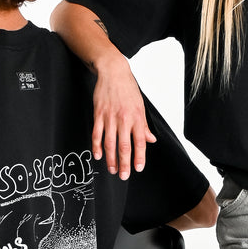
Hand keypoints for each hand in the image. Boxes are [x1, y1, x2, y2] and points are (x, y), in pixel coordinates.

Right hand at [91, 58, 155, 179]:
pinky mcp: (99, 114)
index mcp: (137, 118)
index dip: (139, 157)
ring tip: (112, 169)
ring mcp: (110, 117)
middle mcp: (124, 119)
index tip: (138, 168)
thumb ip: (144, 126)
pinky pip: (97, 134)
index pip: (139, 142)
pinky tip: (98, 155)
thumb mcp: (140, 106)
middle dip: (125, 163)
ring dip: (111, 158)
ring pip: (110, 143)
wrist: (113, 72)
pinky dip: (97, 146)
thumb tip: (151, 140)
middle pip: (124, 146)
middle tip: (124, 176)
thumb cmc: (128, 89)